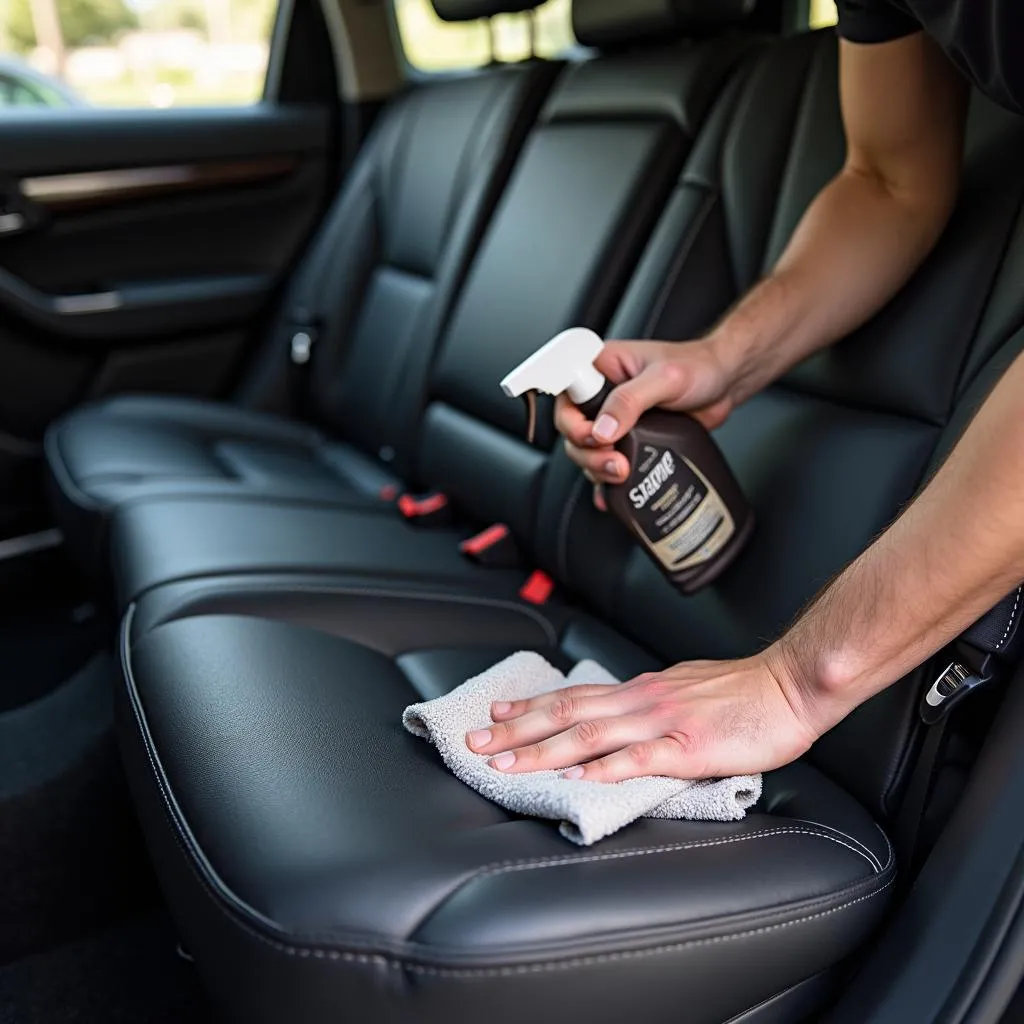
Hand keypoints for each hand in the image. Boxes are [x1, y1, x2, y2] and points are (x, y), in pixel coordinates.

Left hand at [464, 651, 824, 781]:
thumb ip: (654, 705)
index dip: (532, 706)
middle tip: (475, 741)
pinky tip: (572, 781)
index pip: (574, 696)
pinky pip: (635, 759)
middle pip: (565, 713)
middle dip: (515, 729)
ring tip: (502, 764)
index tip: (497, 712)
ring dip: (539, 750)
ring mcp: (661, 722)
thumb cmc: (745, 692)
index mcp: (642, 690)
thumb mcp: (687, 690)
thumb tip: (628, 717)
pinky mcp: (686, 748)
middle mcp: (641, 701)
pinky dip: (599, 769)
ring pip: (586, 735)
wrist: (790, 685)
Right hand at [554, 339, 735, 508]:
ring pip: (588, 451)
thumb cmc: (697, 366)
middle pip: (573, 432)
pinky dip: (605, 482)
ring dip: (597, 469)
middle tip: (615, 463)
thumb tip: (604, 429)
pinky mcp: (629, 439)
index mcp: (601, 368)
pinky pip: (607, 463)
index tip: (595, 437)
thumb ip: (631, 399)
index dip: (573, 424)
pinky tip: (611, 494)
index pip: (567, 399)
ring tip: (620, 475)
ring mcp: (614, 419)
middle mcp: (602, 394)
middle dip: (589, 454)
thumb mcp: (664, 378)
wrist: (724, 382)